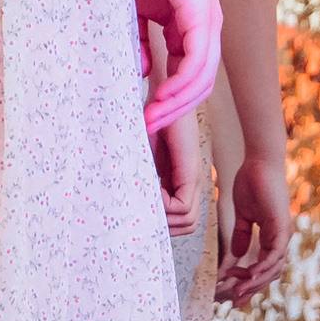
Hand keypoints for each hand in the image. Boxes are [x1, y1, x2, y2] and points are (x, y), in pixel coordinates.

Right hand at [133, 0, 221, 135]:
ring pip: (201, 79)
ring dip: (176, 104)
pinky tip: (161, 95)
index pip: (187, 77)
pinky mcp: (202, 16)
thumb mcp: (138, 8)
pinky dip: (181, 82)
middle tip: (145, 128)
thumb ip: (139, 39)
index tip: (142, 118)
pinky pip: (198, 60)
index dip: (167, 101)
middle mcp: (207, 31)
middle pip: (198, 86)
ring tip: (151, 118)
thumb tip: (140, 70)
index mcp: (192, 29)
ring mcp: (209, 24)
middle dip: (173, 111)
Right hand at [150, 107, 202, 233]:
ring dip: (163, 217)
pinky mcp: (190, 170)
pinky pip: (182, 205)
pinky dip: (163, 205)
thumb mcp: (142, 155)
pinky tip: (149, 189)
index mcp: (182, 180)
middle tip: (143, 210)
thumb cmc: (151, 119)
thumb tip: (125, 198)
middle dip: (165, 225)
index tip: (141, 206)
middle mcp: (192, 182)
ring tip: (144, 200)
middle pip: (188, 224)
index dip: (163, 221)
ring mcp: (193, 177)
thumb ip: (142, 175)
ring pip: (188, 220)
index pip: (183, 218)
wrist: (164, 95)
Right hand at [216, 152, 292, 304]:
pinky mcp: (280, 227)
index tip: (232, 293)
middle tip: (233, 300)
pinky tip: (247, 275)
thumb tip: (239, 255)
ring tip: (236, 291)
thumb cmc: (251, 183)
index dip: (249, 283)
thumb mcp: (243, 214)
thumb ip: (242, 233)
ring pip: (273, 269)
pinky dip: (261, 267)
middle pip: (270, 274)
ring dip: (255, 282)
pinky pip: (274, 255)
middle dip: (251, 289)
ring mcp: (283, 234)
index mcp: (273, 237)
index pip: (264, 268)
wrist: (259, 163)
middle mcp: (281, 239)